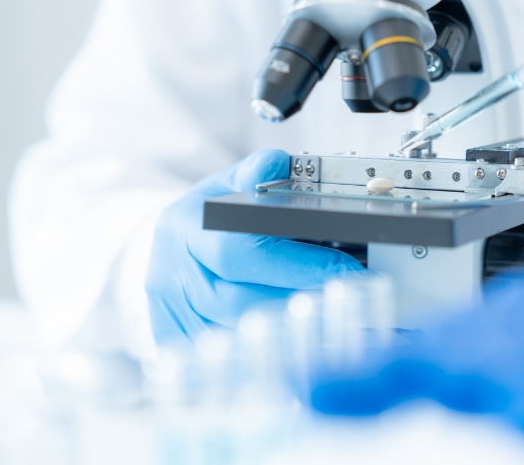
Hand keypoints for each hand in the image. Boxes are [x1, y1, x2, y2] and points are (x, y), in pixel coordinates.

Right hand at [146, 149, 364, 345]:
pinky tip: (303, 349)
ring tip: (340, 322)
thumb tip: (275, 163)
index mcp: (184, 228)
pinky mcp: (177, 344)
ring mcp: (171, 315)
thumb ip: (254, 173)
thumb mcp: (226, 185)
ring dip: (294, 334)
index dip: (297, 265)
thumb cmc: (205, 218)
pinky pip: (228, 360)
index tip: (346, 271)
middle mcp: (171, 275)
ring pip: (240, 336)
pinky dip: (269, 356)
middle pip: (242, 303)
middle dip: (304, 303)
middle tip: (355, 302)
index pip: (240, 252)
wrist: (168, 250)